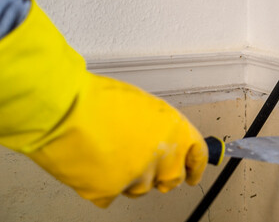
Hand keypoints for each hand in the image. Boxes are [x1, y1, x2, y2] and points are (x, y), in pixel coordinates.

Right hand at [0, 0, 206, 206]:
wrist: (64, 109)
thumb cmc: (99, 100)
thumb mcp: (145, 106)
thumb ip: (161, 129)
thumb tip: (163, 142)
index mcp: (176, 131)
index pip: (198, 156)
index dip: (195, 166)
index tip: (192, 174)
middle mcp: (163, 157)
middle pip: (171, 178)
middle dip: (160, 174)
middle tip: (142, 163)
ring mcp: (137, 177)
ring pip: (139, 188)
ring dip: (129, 177)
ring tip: (108, 153)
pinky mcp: (110, 192)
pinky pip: (110, 195)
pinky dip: (102, 185)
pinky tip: (93, 165)